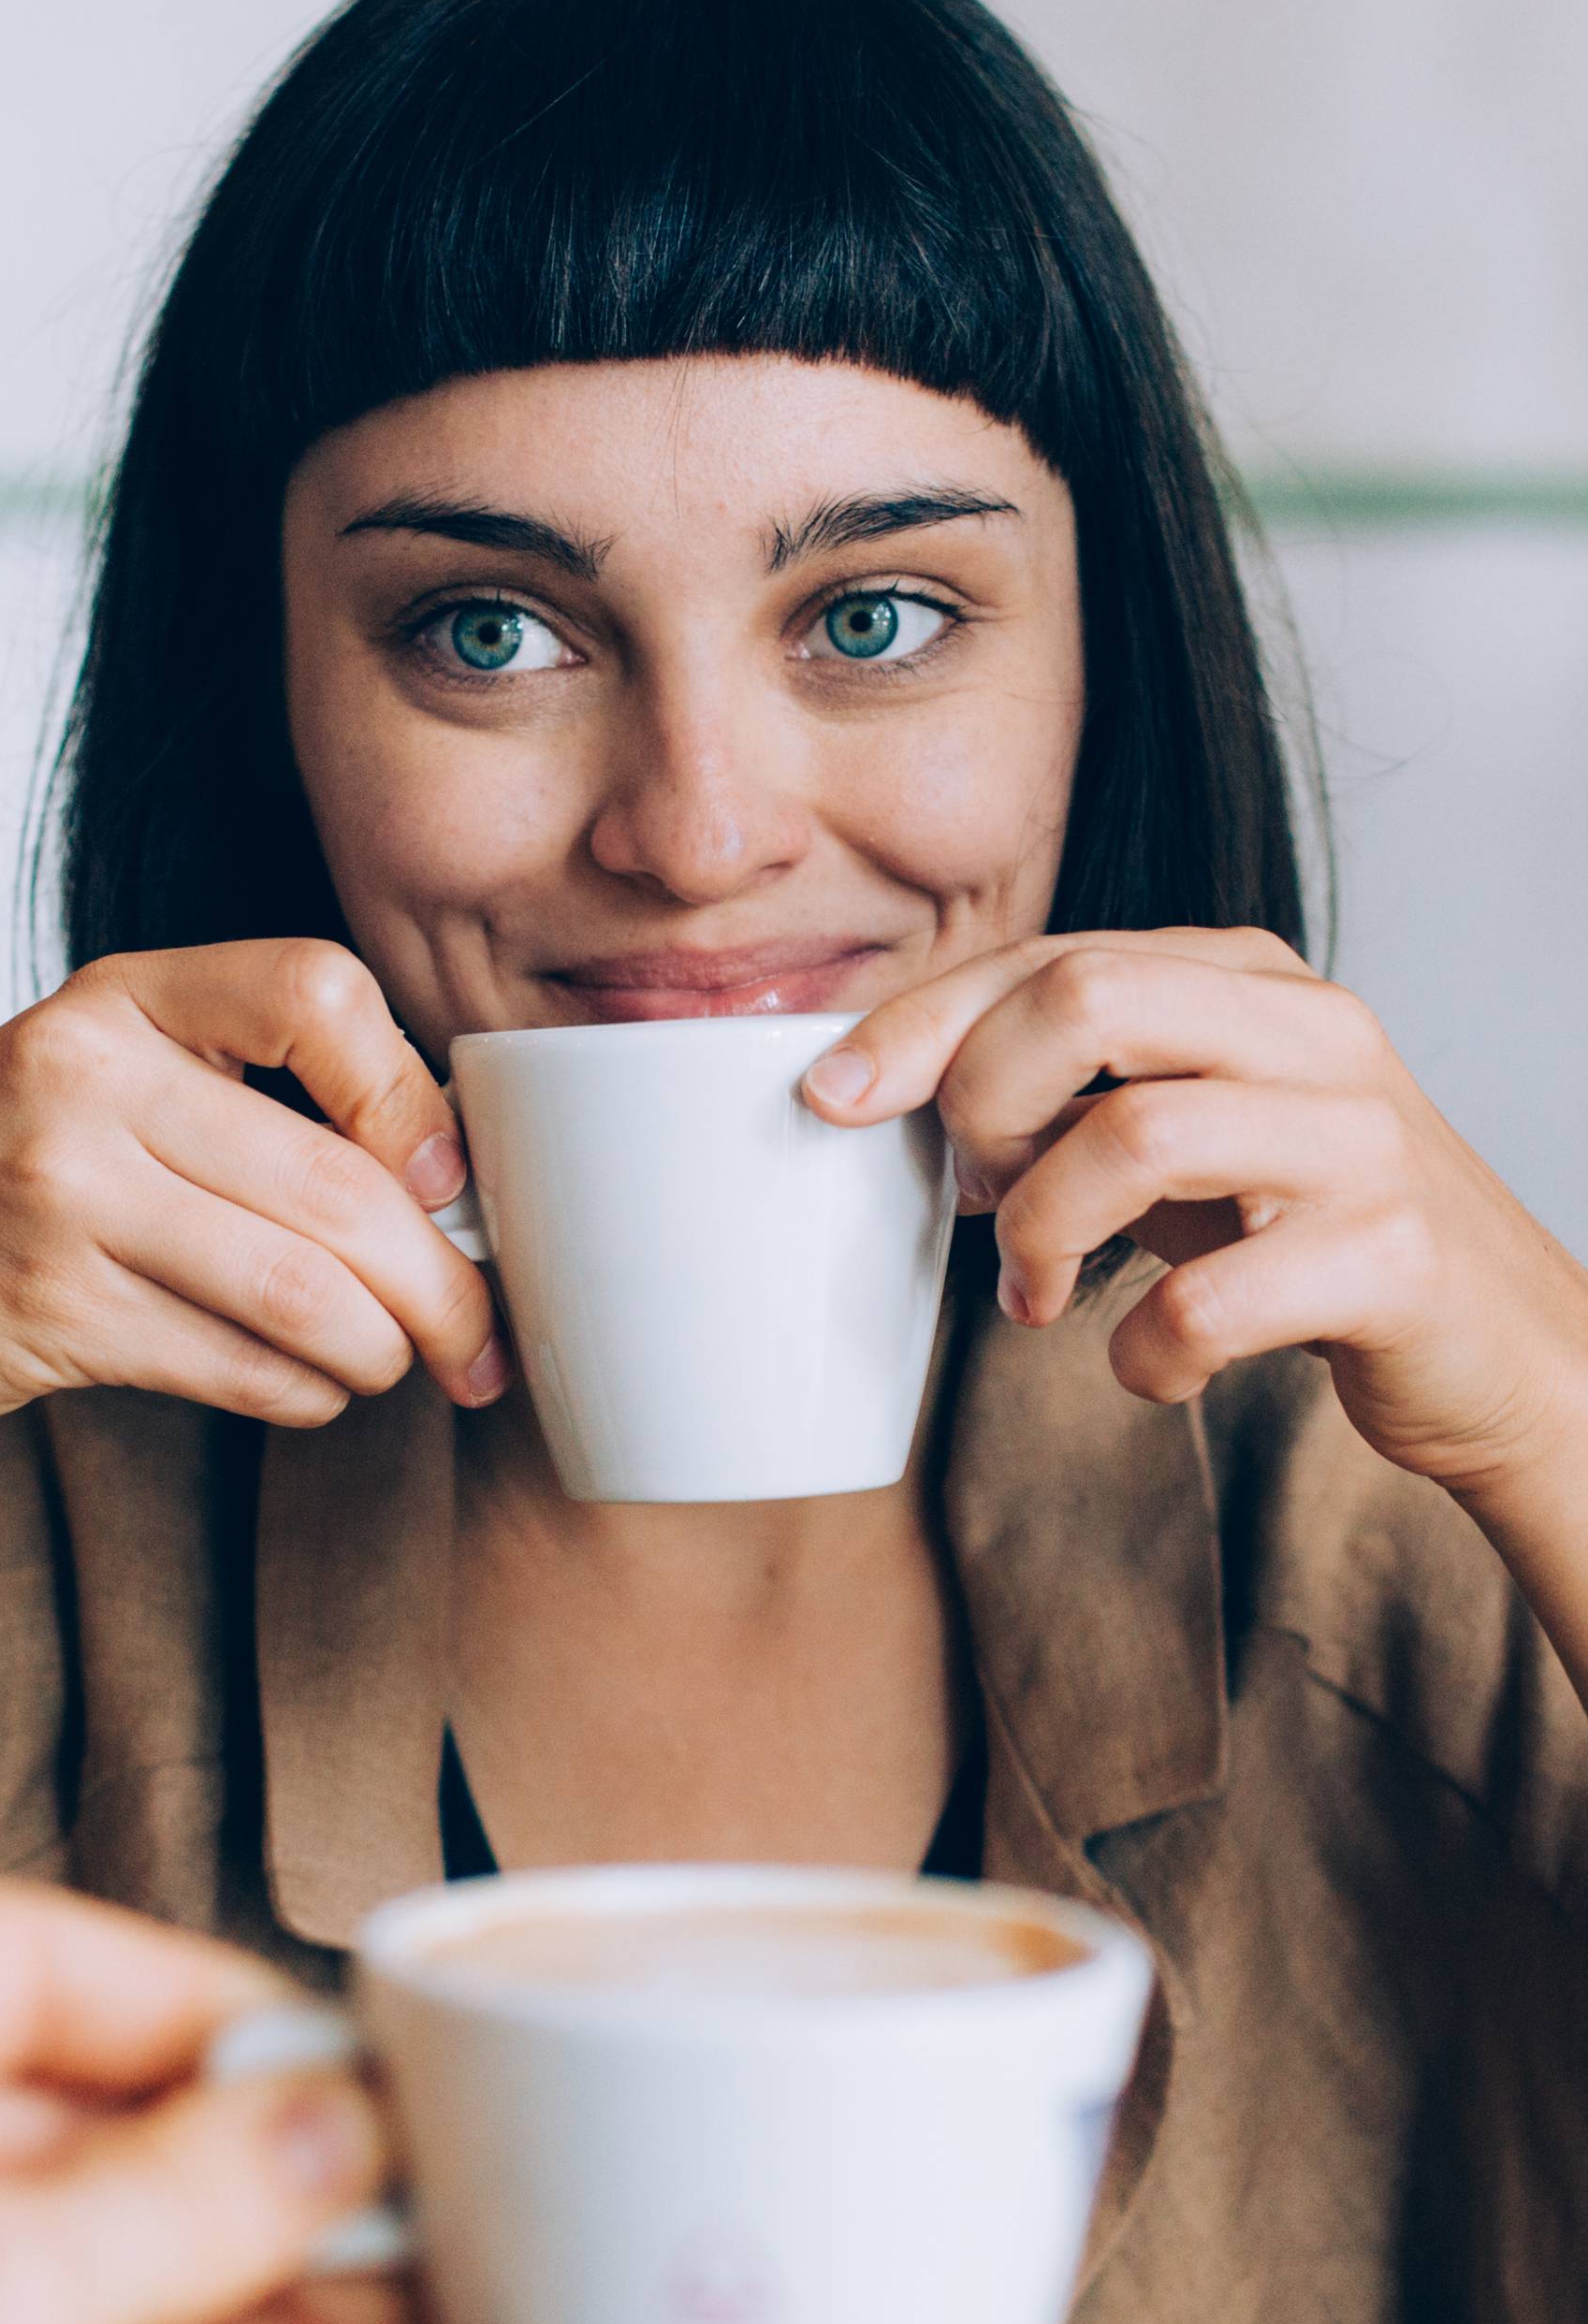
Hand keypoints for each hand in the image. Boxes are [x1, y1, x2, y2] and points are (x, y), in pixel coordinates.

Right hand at [0, 939, 506, 1527]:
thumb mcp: (92, 1086)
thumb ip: (238, 1102)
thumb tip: (441, 1183)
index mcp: (120, 1001)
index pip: (317, 991)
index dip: (411, 1094)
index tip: (446, 1180)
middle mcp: (88, 1076)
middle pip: (337, 1184)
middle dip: (440, 1284)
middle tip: (476, 1339)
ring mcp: (64, 1194)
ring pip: (302, 1290)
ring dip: (380, 1351)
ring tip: (391, 1367)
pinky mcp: (51, 1311)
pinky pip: (238, 1365)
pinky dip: (302, 1391)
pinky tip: (308, 1390)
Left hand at [804, 928, 1587, 1503]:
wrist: (1497, 1347)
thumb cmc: (1310, 1233)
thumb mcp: (1188, 1130)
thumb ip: (1072, 1087)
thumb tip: (889, 1087)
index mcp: (1250, 979)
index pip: (1052, 956)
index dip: (919, 1023)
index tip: (828, 1096)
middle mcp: (1313, 1033)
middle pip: (1086, 999)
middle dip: (982, 1104)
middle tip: (970, 1200)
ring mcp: (1362, 1140)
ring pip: (1135, 1135)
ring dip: (1041, 1235)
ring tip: (1035, 1295)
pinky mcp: (1392, 1258)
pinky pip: (1209, 1301)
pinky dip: (1141, 1354)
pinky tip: (1149, 1367)